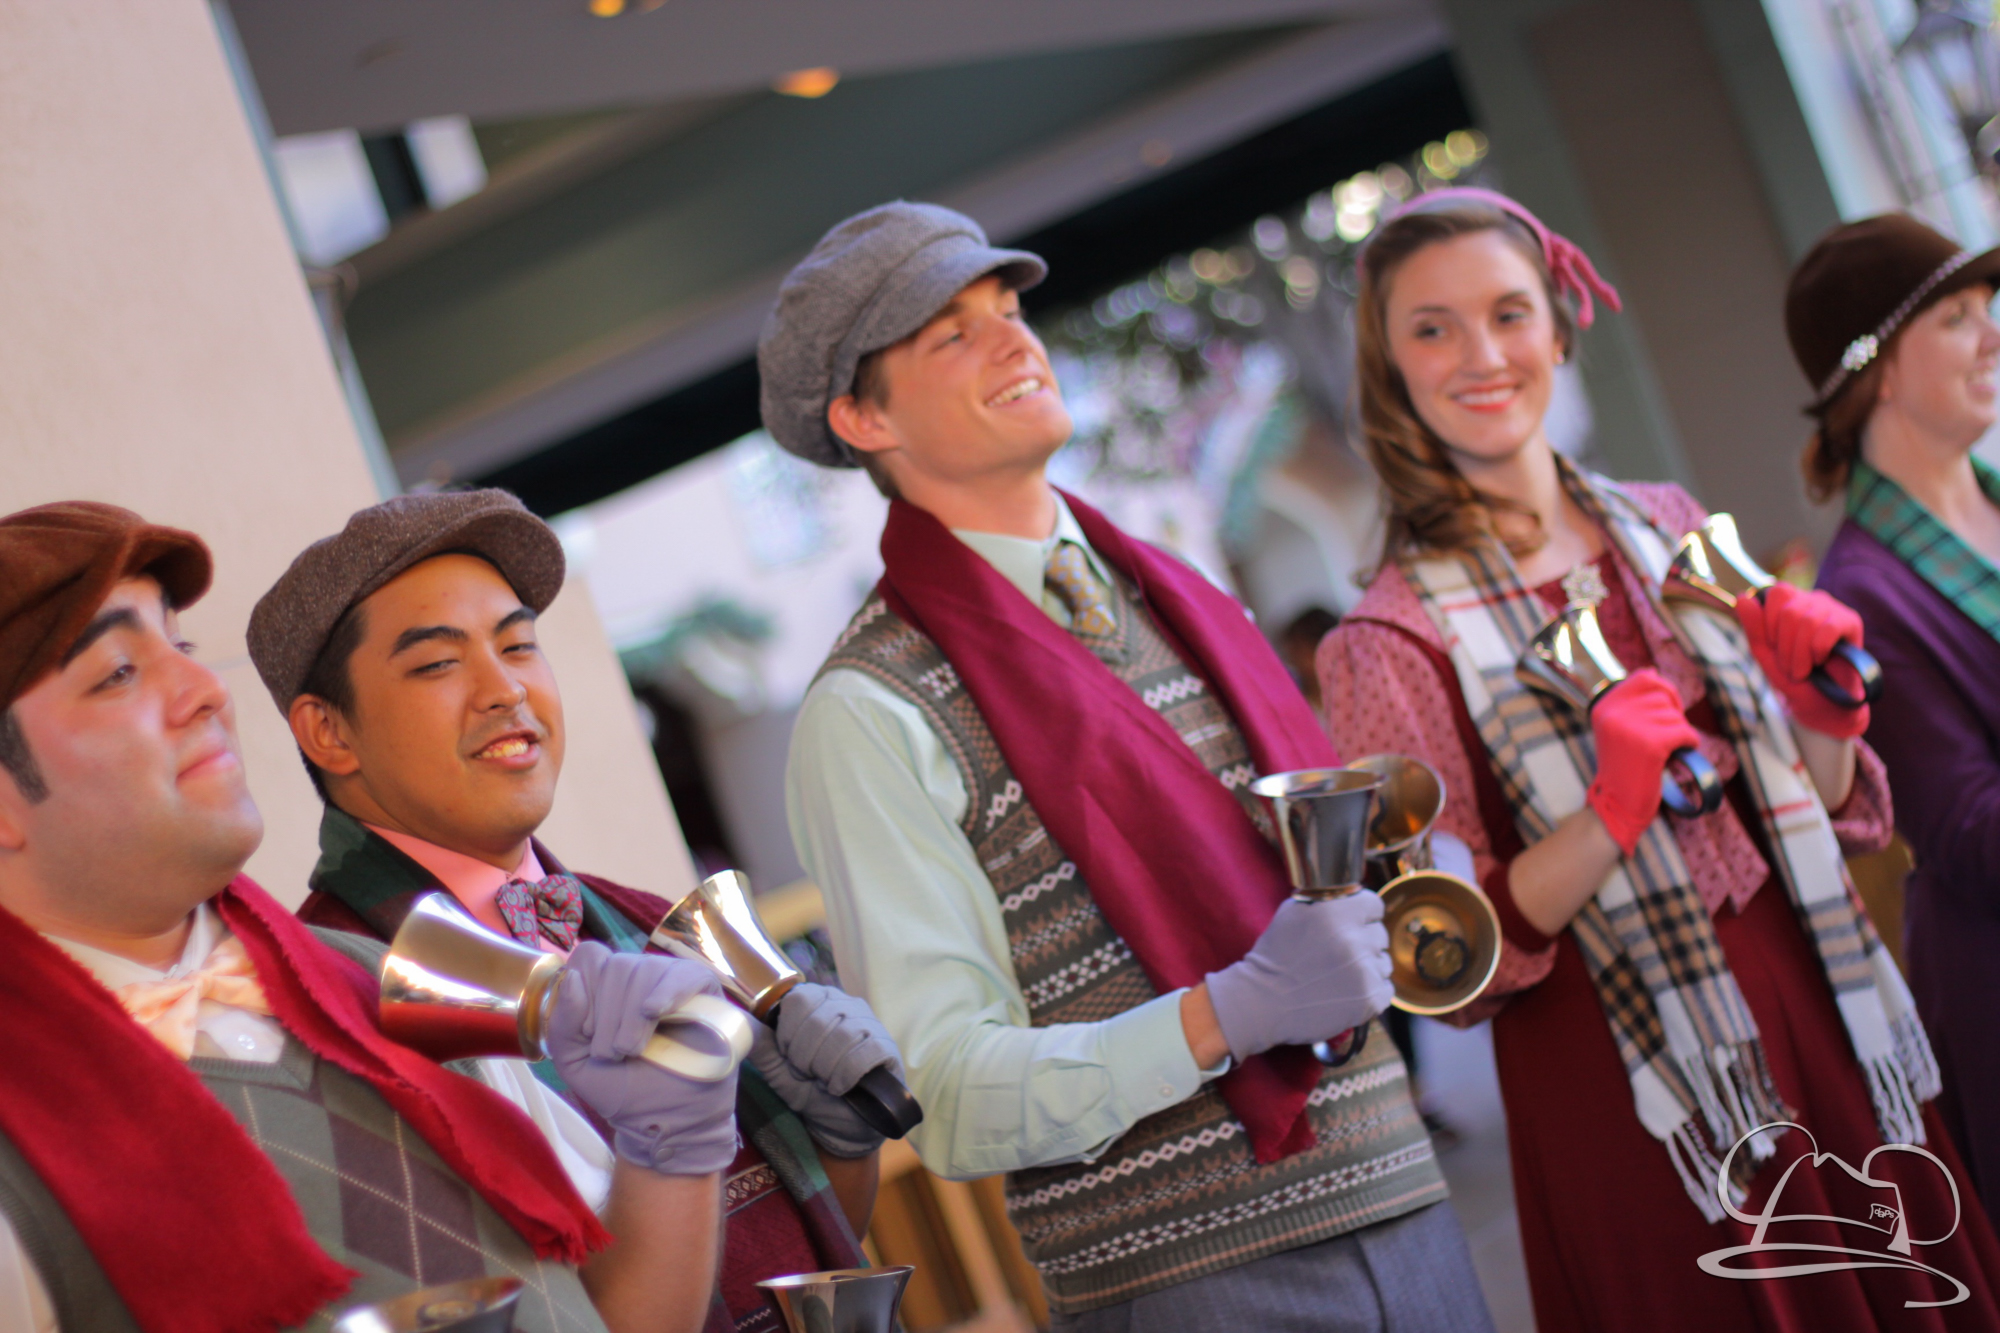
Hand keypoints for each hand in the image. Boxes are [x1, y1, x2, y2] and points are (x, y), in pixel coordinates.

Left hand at [549, 942, 739, 1175]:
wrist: (665, 1118)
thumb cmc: (620, 1088)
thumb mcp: (574, 1063)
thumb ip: (563, 1024)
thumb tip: (573, 979)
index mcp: (604, 985)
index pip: (590, 957)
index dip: (585, 991)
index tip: (588, 1032)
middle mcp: (637, 975)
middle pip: (615, 966)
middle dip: (608, 1015)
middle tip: (614, 1053)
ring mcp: (670, 979)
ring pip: (646, 970)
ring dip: (633, 1016)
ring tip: (635, 1050)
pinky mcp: (703, 991)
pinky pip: (685, 975)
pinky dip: (668, 991)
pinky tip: (655, 1011)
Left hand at [747, 983, 904, 1158]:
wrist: (844, 1126)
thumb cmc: (812, 1093)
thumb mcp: (780, 1072)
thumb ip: (762, 1048)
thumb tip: (738, 1022)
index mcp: (818, 1002)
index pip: (798, 1001)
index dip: (789, 1035)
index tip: (792, 1059)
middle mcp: (846, 1004)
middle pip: (817, 1019)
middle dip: (806, 1056)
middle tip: (811, 1074)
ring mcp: (870, 1023)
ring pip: (841, 1035)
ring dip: (826, 1068)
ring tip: (826, 1081)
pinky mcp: (888, 1047)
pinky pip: (863, 1053)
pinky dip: (846, 1075)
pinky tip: (843, 1087)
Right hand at [1204, 893, 1392, 1060]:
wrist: (1263, 1002)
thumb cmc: (1275, 957)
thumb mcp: (1293, 912)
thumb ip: (1327, 901)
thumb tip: (1351, 898)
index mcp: (1338, 911)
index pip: (1374, 905)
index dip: (1361, 915)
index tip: (1350, 925)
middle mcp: (1355, 939)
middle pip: (1380, 934)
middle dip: (1363, 942)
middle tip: (1337, 955)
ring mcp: (1365, 971)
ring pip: (1383, 962)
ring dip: (1367, 968)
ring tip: (1337, 976)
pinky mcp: (1370, 999)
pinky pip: (1385, 988)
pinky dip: (1368, 991)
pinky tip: (1344, 992)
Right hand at [1587, 669, 1701, 854]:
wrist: (1618, 804)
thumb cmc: (1625, 766)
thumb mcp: (1619, 728)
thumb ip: (1633, 703)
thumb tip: (1654, 673)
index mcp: (1604, 706)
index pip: (1646, 678)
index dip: (1664, 691)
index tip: (1665, 712)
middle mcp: (1614, 713)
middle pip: (1663, 697)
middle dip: (1671, 716)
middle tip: (1662, 738)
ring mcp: (1631, 728)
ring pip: (1676, 717)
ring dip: (1678, 733)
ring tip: (1663, 751)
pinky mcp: (1650, 744)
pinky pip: (1684, 733)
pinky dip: (1689, 743)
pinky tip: (1678, 754)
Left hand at [1735, 583, 1869, 738]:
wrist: (1823, 704)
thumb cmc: (1794, 676)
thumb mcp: (1766, 654)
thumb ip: (1753, 627)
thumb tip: (1741, 598)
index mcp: (1790, 603)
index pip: (1774, 594)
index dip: (1770, 625)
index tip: (1775, 648)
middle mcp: (1812, 600)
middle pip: (1789, 610)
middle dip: (1784, 647)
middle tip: (1790, 666)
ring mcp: (1833, 609)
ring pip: (1808, 621)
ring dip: (1800, 655)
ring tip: (1804, 670)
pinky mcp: (1851, 622)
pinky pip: (1828, 630)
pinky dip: (1818, 652)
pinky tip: (1821, 661)